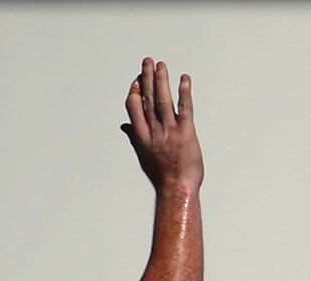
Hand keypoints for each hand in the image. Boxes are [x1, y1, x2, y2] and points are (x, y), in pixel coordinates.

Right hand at [122, 58, 202, 192]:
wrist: (177, 189)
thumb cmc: (162, 176)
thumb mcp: (144, 156)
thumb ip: (134, 137)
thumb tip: (124, 127)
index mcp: (142, 135)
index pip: (134, 107)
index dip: (135, 91)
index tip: (138, 80)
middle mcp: (154, 130)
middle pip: (147, 98)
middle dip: (147, 78)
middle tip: (147, 61)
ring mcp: (170, 131)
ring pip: (163, 100)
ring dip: (161, 80)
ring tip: (161, 65)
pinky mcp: (186, 133)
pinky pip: (185, 109)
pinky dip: (184, 93)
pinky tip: (184, 79)